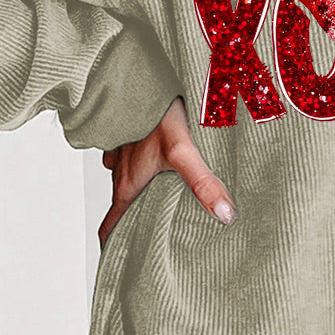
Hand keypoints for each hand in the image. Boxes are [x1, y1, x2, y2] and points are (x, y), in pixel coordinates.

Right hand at [98, 96, 236, 248]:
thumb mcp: (182, 150)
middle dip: (135, 222)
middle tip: (157, 233)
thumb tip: (225, 216)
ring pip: (128, 179)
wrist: (138, 71)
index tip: (121, 263)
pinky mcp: (131, 132)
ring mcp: (123, 150)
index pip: (110, 227)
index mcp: (128, 184)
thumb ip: (202, 183)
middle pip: (123, 206)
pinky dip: (143, 164)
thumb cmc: (154, 110)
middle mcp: (120, 170)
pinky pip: (131, 155)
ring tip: (165, 199)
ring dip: (141, 191)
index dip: (113, 248)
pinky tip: (163, 161)